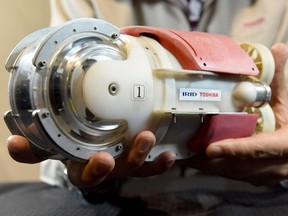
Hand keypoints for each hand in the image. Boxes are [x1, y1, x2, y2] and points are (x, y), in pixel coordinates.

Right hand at [7, 131, 175, 187]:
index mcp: (83, 169)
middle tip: (127, 150)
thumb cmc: (72, 149)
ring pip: (135, 167)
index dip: (93, 170)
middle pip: (115, 172)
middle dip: (123, 161)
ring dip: (143, 155)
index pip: (86, 175)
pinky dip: (160, 162)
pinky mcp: (137, 160)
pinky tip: (169, 154)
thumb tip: (11, 141)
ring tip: (147, 138)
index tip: (101, 160)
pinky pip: (151, 165)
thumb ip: (34, 148)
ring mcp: (123, 166)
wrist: (89, 152)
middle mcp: (106, 170)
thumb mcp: (53, 148)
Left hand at [187, 43, 287, 185]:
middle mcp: (276, 165)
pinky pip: (230, 175)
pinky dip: (212, 168)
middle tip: (184, 150)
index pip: (258, 148)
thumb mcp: (286, 103)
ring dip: (207, 166)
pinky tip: (195, 159)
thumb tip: (279, 48)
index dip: (234, 149)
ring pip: (231, 173)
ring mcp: (266, 175)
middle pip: (238, 166)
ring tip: (184, 155)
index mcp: (285, 145)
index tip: (209, 149)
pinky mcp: (257, 178)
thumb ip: (278, 80)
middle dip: (209, 160)